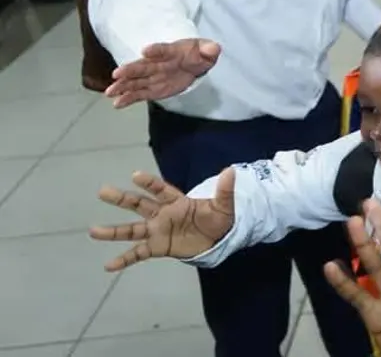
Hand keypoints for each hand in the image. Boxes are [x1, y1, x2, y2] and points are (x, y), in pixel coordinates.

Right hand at [89, 169, 235, 271]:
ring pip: (131, 230)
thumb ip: (225, 191)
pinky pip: (137, 254)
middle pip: (139, 205)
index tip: (135, 175)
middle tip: (102, 191)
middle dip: (121, 198)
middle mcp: (162, 214)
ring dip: (113, 231)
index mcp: (176, 201)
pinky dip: (123, 260)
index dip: (149, 182)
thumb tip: (231, 171)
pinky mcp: (157, 247)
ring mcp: (157, 231)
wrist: (216, 239)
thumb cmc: (217, 218)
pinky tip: (108, 266)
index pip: (160, 189)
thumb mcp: (224, 205)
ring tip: (92, 231)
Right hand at [105, 38, 220, 107]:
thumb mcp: (208, 50)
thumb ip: (209, 49)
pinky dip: (128, 98)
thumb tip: (213, 48)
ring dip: (123, 86)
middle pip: (143, 66)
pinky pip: (139, 94)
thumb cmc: (198, 54)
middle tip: (117, 74)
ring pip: (136, 81)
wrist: (193, 62)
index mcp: (171, 52)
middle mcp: (158, 64)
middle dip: (130, 70)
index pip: (163, 50)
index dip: (156, 50)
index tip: (145, 51)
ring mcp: (153, 77)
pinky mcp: (153, 89)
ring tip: (110, 92)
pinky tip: (117, 103)